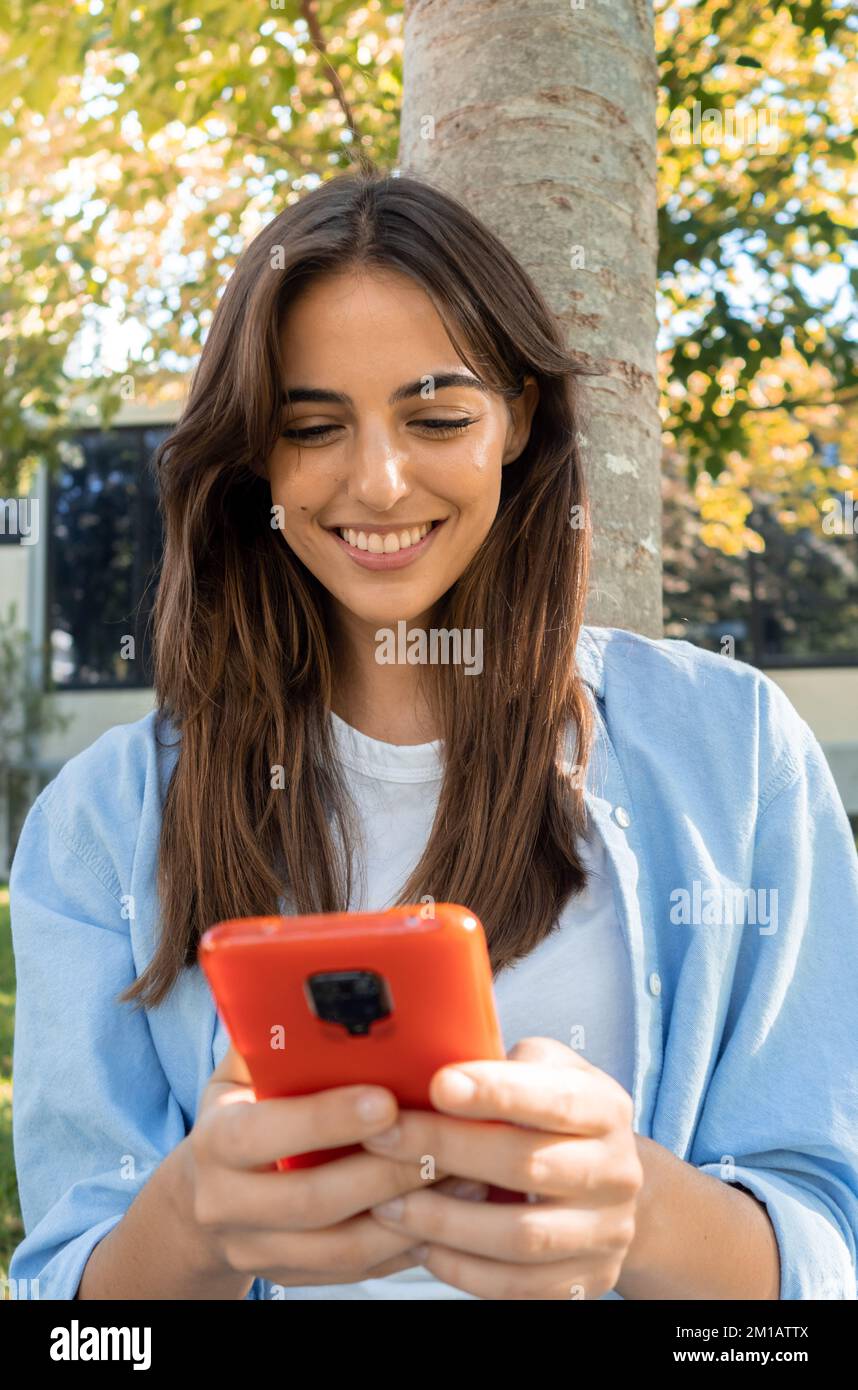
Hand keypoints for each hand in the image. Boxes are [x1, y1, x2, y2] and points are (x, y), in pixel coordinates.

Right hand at [184, 1043, 476, 1288]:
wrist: (199, 1202)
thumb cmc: (237, 1117)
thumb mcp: (236, 1075)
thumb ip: (269, 1037)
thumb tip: (309, 983)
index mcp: (213, 1144)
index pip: (262, 1135)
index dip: (325, 1119)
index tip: (386, 1099)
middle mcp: (227, 1205)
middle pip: (312, 1199)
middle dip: (385, 1169)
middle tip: (442, 1140)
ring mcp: (259, 1251)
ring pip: (343, 1246)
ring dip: (408, 1213)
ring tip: (462, 1175)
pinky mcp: (294, 1276)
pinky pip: (358, 1270)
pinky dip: (405, 1245)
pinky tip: (445, 1212)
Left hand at [363, 1036, 643, 1299]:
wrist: (609, 1188)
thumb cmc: (555, 1117)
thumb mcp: (547, 1073)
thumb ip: (505, 1064)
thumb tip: (435, 1054)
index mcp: (606, 1109)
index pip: (553, 1099)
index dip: (495, 1092)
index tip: (438, 1084)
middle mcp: (616, 1172)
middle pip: (527, 1164)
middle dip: (446, 1149)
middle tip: (384, 1138)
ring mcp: (605, 1233)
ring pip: (520, 1236)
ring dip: (445, 1220)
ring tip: (387, 1204)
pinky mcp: (587, 1282)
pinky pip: (518, 1287)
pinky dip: (463, 1268)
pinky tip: (423, 1245)